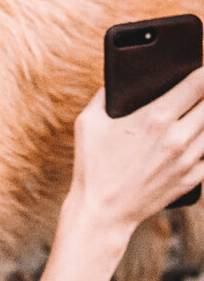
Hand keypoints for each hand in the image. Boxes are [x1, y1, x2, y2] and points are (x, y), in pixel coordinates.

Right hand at [68, 67, 203, 248]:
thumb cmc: (92, 166)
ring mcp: (186, 160)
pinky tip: (198, 138)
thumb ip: (104, 95)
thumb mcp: (88, 123)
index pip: (197, 84)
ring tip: (198, 113)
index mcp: (154, 119)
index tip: (203, 67)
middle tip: (201, 90)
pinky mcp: (190, 179)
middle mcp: (176, 138)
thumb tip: (116, 80)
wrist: (102, 213)